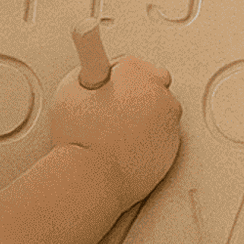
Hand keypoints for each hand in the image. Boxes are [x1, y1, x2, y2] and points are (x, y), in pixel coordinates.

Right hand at [49, 54, 180, 209]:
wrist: (94, 179)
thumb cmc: (81, 137)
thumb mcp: (69, 90)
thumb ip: (87, 71)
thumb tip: (93, 69)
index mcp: (134, 71)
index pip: (130, 64)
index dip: (114, 76)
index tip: (106, 84)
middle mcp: (158, 91)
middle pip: (151, 82)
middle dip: (135, 92)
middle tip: (111, 109)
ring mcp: (169, 118)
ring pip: (159, 109)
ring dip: (144, 115)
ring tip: (116, 131)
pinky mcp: (174, 143)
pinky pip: (163, 133)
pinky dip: (150, 137)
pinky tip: (127, 145)